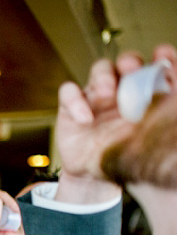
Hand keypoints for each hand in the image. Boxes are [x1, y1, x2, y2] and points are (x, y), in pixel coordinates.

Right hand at [53, 45, 176, 201]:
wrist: (94, 178)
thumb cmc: (123, 157)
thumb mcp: (148, 138)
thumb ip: (162, 118)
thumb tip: (175, 99)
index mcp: (146, 95)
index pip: (156, 68)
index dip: (161, 58)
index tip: (164, 56)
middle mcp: (123, 91)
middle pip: (127, 62)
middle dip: (130, 62)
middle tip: (132, 69)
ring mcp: (97, 97)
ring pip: (100, 69)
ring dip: (104, 76)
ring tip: (106, 93)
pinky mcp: (71, 108)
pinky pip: (69, 92)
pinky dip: (76, 102)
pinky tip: (85, 119)